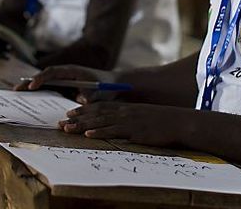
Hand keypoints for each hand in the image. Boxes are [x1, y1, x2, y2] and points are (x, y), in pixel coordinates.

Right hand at [16, 65, 116, 103]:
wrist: (113, 85)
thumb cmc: (105, 87)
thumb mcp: (98, 92)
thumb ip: (89, 97)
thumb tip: (80, 100)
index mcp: (71, 71)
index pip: (52, 72)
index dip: (41, 78)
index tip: (32, 86)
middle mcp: (65, 73)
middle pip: (44, 75)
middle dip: (30, 82)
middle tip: (16, 90)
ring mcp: (64, 79)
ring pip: (45, 81)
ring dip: (32, 86)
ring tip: (17, 93)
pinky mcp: (65, 86)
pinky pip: (50, 87)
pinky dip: (39, 90)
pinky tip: (30, 97)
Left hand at [60, 101, 187, 144]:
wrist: (179, 122)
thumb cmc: (162, 121)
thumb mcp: (142, 116)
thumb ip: (128, 118)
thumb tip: (116, 125)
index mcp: (125, 107)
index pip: (99, 106)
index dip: (83, 110)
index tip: (69, 113)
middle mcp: (123, 112)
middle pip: (95, 113)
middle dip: (77, 118)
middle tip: (61, 122)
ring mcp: (128, 121)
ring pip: (100, 122)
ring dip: (82, 125)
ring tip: (67, 129)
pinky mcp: (134, 131)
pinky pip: (114, 132)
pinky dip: (100, 132)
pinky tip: (89, 134)